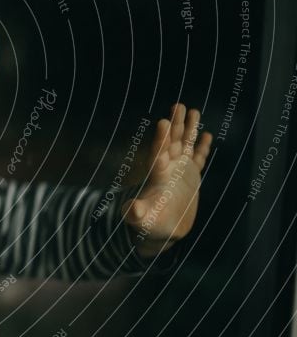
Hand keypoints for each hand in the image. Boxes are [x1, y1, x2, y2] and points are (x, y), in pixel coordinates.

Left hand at [121, 104, 212, 257]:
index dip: (160, 139)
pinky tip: (206, 134)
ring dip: (188, 129)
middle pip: (171, 142)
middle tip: (178, 105)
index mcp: (157, 176)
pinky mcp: (191, 178)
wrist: (162, 231)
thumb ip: (137, 214)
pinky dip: (202, 148)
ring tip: (193, 110)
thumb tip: (130, 211)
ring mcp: (180, 172)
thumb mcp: (143, 221)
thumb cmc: (149, 226)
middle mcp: (168, 169)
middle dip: (175, 125)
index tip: (162, 122)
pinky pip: (198, 159)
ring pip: (184, 145)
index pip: (158, 153)